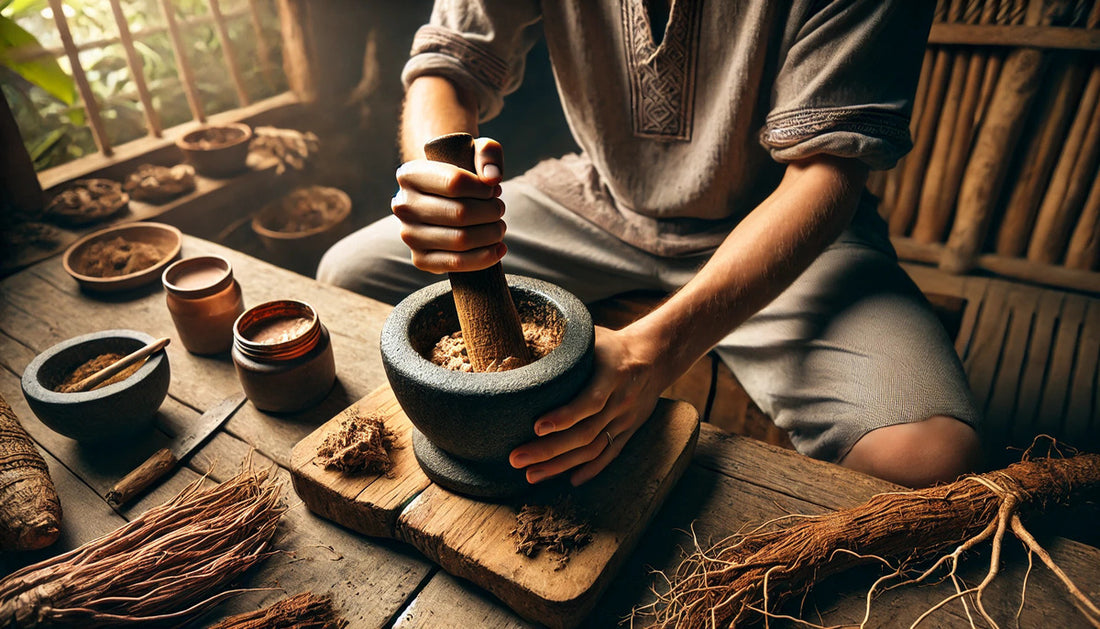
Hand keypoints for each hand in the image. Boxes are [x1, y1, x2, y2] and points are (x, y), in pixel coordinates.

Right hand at [392, 137, 506, 272]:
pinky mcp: (419, 259)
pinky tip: (498, 248)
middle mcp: (403, 205)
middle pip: (460, 214)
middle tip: (499, 209)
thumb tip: (492, 179)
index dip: (483, 189)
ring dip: (491, 234)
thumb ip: (488, 153)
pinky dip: (484, 258)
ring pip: (461, 240)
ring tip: (499, 227)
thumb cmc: (462, 173)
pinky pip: (455, 263)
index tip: (494, 190)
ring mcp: (408, 235)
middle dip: (491, 212)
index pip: (454, 182)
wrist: (443, 200)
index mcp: (409, 174)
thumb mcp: (475, 151)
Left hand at [508, 325, 670, 485]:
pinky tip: (568, 480)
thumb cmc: (612, 344)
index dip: (564, 416)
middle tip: (516, 459)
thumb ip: (565, 344)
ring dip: (561, 465)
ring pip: (594, 448)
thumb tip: (519, 342)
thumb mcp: (592, 336)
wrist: (655, 357)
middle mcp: (621, 400)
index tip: (536, 427)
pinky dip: (590, 469)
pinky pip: (609, 454)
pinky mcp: (628, 431)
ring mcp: (626, 419)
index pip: (590, 401)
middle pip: (586, 432)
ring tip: (530, 475)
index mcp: (612, 373)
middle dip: (549, 450)